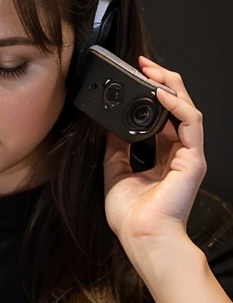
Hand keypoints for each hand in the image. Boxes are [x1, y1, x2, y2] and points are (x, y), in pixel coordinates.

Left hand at [103, 56, 206, 244]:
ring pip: (187, 109)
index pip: (162, 117)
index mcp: (162, 158)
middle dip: (162, 82)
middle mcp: (178, 154)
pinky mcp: (193, 159)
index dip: (151, 95)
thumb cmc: (132, 217)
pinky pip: (190, 123)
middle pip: (177, 107)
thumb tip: (109, 126)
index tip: (135, 77)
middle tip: (144, 64)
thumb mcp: (115, 173)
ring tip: (153, 71)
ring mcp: (188, 155)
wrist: (141, 237)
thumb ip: (116, 148)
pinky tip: (161, 93)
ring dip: (171, 86)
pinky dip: (177, 104)